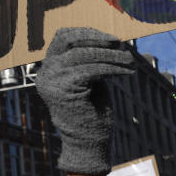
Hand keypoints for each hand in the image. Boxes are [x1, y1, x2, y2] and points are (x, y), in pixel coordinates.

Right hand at [36, 28, 134, 174]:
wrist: (88, 142)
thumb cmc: (93, 110)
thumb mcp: (91, 78)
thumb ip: (92, 59)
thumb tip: (110, 39)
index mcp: (50, 67)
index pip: (63, 37)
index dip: (88, 33)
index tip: (112, 38)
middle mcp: (46, 71)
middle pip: (70, 41)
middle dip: (97, 39)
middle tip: (120, 44)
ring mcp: (51, 80)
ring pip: (84, 55)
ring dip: (111, 55)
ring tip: (130, 60)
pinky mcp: (63, 89)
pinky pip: (92, 69)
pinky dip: (113, 68)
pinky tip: (128, 72)